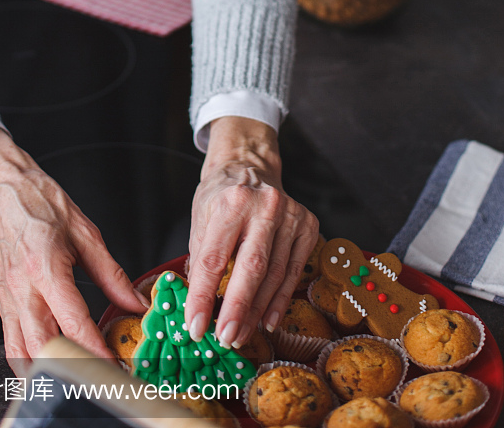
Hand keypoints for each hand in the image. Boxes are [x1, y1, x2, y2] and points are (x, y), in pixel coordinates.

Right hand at [0, 127, 146, 372]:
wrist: (5, 191)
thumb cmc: (41, 204)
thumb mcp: (85, 232)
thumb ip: (111, 273)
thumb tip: (133, 301)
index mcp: (46, 268)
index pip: (73, 321)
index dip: (95, 349)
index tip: (114, 365)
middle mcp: (23, 288)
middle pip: (43, 347)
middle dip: (72, 368)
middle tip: (99, 376)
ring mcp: (8, 298)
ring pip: (21, 353)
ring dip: (47, 371)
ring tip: (75, 375)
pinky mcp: (2, 302)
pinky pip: (10, 343)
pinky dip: (27, 361)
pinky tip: (47, 364)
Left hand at [184, 117, 318, 349]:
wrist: (250, 166)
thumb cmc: (222, 196)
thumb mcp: (201, 219)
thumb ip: (201, 260)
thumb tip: (198, 307)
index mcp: (232, 201)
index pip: (215, 257)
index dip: (204, 296)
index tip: (195, 326)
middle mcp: (265, 205)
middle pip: (252, 267)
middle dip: (237, 309)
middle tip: (226, 338)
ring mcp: (291, 214)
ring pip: (276, 274)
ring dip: (258, 310)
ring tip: (242, 334)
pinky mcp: (308, 225)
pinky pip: (294, 271)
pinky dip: (280, 299)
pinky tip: (267, 320)